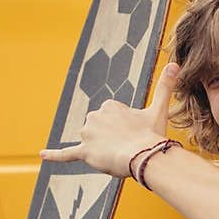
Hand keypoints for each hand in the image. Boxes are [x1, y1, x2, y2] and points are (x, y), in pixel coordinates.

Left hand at [40, 62, 178, 177]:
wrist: (145, 155)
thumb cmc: (152, 134)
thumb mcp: (159, 108)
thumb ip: (165, 85)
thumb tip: (175, 63)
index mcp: (109, 105)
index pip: (111, 121)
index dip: (124, 131)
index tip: (134, 136)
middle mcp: (93, 116)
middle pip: (99, 132)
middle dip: (111, 140)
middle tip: (128, 147)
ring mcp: (87, 134)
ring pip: (91, 144)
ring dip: (102, 150)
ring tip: (119, 155)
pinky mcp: (84, 152)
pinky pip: (66, 154)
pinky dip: (54, 155)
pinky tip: (42, 155)